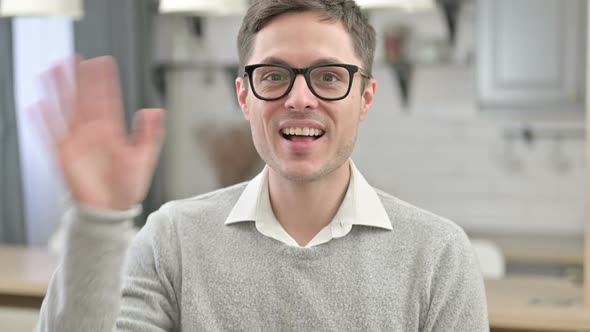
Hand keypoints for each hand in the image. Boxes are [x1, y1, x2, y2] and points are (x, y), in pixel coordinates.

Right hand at [38, 56, 164, 209]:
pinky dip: (43, 121)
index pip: (108, 100)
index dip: (104, 82)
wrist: (111, 209)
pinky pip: (51, 135)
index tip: (103, 62)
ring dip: (59, 91)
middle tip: (76, 58)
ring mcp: (77, 142)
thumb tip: (154, 110)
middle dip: (80, 80)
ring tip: (54, 71)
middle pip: (84, 100)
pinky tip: (37, 105)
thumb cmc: (128, 186)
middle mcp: (93, 133)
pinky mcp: (64, 155)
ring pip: (66, 110)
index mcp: (113, 131)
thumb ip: (150, 134)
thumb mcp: (145, 157)